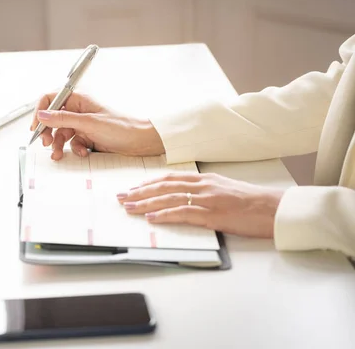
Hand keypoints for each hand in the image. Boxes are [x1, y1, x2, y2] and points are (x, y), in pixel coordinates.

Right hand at [30, 92, 163, 159]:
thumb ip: (63, 119)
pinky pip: (72, 142)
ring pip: (61, 133)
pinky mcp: (87, 136)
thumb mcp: (88, 122)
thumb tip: (42, 115)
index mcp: (78, 98)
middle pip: (53, 118)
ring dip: (58, 144)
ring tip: (58, 154)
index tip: (36, 126)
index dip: (41, 111)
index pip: (51, 98)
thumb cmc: (121, 126)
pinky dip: (74, 149)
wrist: (140, 141)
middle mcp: (78, 109)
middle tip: (46, 143)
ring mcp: (82, 123)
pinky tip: (82, 152)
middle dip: (49, 131)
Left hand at [117, 172, 284, 237]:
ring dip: (146, 204)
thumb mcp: (225, 188)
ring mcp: (207, 199)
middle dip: (140, 192)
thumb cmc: (251, 201)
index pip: (170, 178)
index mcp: (205, 179)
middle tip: (122, 197)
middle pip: (164, 187)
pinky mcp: (213, 215)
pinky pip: (183, 213)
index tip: (133, 188)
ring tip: (129, 208)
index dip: (149, 183)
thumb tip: (186, 196)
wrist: (273, 208)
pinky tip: (152, 218)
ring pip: (169, 199)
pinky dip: (165, 215)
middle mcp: (203, 186)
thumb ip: (204, 190)